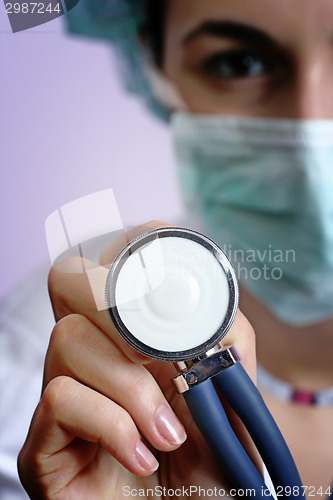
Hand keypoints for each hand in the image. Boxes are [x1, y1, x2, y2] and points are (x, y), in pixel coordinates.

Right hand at [18, 222, 258, 498]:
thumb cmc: (215, 449)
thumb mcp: (231, 383)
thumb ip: (222, 335)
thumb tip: (201, 304)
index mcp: (127, 332)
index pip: (106, 261)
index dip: (130, 254)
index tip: (168, 290)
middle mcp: (89, 352)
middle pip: (69, 280)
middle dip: (120, 310)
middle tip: (160, 358)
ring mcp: (63, 392)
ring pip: (67, 339)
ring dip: (130, 387)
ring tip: (167, 432)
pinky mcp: (42, 442)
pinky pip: (60, 398)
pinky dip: (113, 424)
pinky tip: (141, 454)